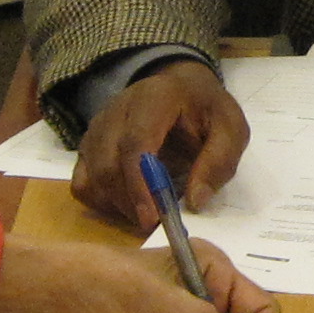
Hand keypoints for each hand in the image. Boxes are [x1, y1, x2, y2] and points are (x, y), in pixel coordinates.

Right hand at [75, 61, 246, 232]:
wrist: (180, 88)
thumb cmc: (206, 110)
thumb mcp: (230, 129)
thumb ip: (218, 161)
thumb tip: (194, 201)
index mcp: (154, 98)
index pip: (135, 142)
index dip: (141, 183)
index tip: (154, 217)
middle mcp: (115, 110)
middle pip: (107, 163)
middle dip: (129, 202)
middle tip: (156, 224)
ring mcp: (96, 128)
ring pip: (91, 176)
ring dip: (117, 205)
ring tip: (148, 215)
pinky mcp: (88, 147)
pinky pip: (82, 182)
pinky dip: (101, 202)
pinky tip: (128, 206)